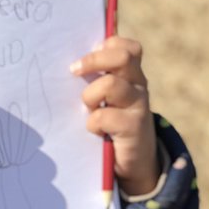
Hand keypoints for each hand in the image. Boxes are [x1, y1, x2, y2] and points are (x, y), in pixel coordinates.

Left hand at [71, 36, 158, 195]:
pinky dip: (93, 124)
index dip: (105, 46)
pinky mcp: (133, 127)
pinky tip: (95, 131)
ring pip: (110, 84)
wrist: (132, 162)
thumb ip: (96, 80)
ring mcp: (138, 105)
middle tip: (74, 72)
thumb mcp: (105, 99)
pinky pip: (104, 116)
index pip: (126, 47)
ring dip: (90, 96)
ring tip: (88, 109)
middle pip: (123, 57)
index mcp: (131, 74)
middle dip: (93, 61)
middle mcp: (138, 85)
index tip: (83, 61)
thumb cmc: (111, 125)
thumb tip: (70, 64)